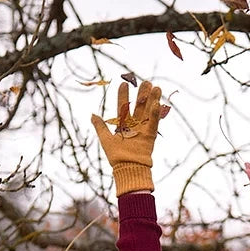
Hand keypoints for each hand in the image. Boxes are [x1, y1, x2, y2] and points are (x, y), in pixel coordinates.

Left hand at [91, 79, 165, 194]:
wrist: (127, 168)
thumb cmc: (116, 156)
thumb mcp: (105, 139)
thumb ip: (100, 126)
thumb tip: (92, 114)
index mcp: (123, 125)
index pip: (123, 107)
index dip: (123, 96)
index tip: (124, 84)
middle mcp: (134, 126)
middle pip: (139, 107)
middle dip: (142, 95)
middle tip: (146, 82)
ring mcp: (143, 130)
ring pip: (148, 112)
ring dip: (152, 100)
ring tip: (156, 87)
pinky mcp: (150, 137)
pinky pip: (153, 124)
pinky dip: (155, 115)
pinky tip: (157, 103)